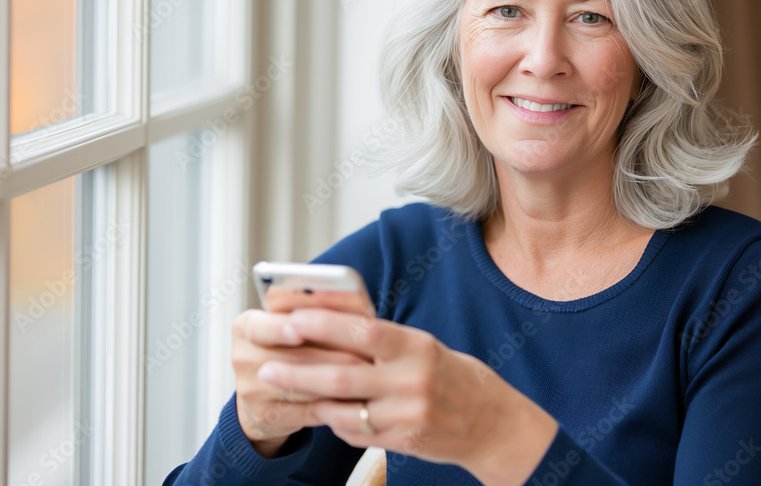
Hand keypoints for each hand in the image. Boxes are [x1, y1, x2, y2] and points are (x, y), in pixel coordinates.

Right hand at [231, 308, 370, 456]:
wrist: (265, 393)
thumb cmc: (290, 346)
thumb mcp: (295, 321)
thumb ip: (318, 307)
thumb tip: (353, 296)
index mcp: (247, 325)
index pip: (263, 324)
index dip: (282, 326)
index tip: (300, 328)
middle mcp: (243, 357)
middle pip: (291, 357)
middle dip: (334, 353)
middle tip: (366, 353)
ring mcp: (251, 390)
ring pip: (303, 384)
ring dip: (341, 380)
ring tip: (369, 373)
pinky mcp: (268, 416)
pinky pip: (309, 409)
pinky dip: (337, 404)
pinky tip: (358, 397)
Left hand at [256, 308, 559, 484]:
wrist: (494, 424)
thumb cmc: (456, 377)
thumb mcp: (426, 347)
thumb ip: (385, 341)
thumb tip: (333, 323)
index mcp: (417, 346)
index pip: (362, 330)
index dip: (322, 324)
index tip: (289, 320)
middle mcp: (412, 380)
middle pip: (342, 376)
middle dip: (297, 371)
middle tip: (265, 367)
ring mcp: (407, 414)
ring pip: (343, 409)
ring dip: (310, 400)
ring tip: (283, 389)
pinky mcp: (404, 441)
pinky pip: (356, 433)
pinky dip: (337, 421)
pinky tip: (327, 412)